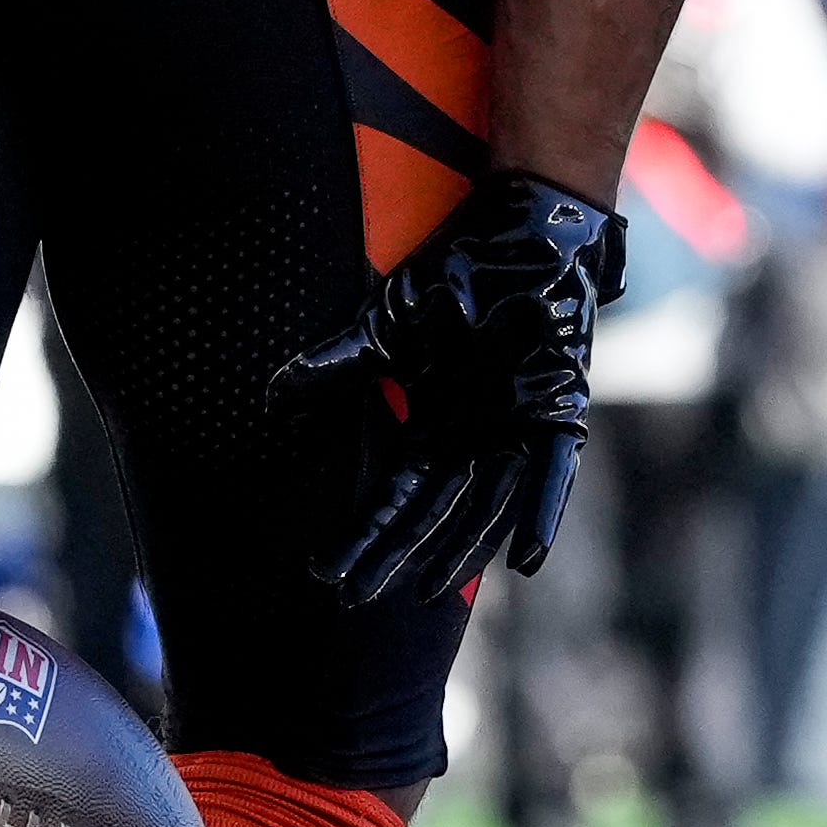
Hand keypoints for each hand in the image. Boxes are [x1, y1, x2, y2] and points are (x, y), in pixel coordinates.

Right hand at [272, 168, 623, 609]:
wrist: (522, 229)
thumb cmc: (454, 273)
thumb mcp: (385, 325)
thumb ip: (334, 367)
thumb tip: (269, 403)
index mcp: (431, 423)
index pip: (391, 495)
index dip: (361, 534)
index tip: (326, 574)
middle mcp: (473, 438)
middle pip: (430, 512)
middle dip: (395, 556)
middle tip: (357, 598)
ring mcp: (516, 429)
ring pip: (484, 505)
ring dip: (458, 550)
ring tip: (425, 593)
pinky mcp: (558, 413)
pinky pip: (550, 475)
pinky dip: (539, 513)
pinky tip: (526, 562)